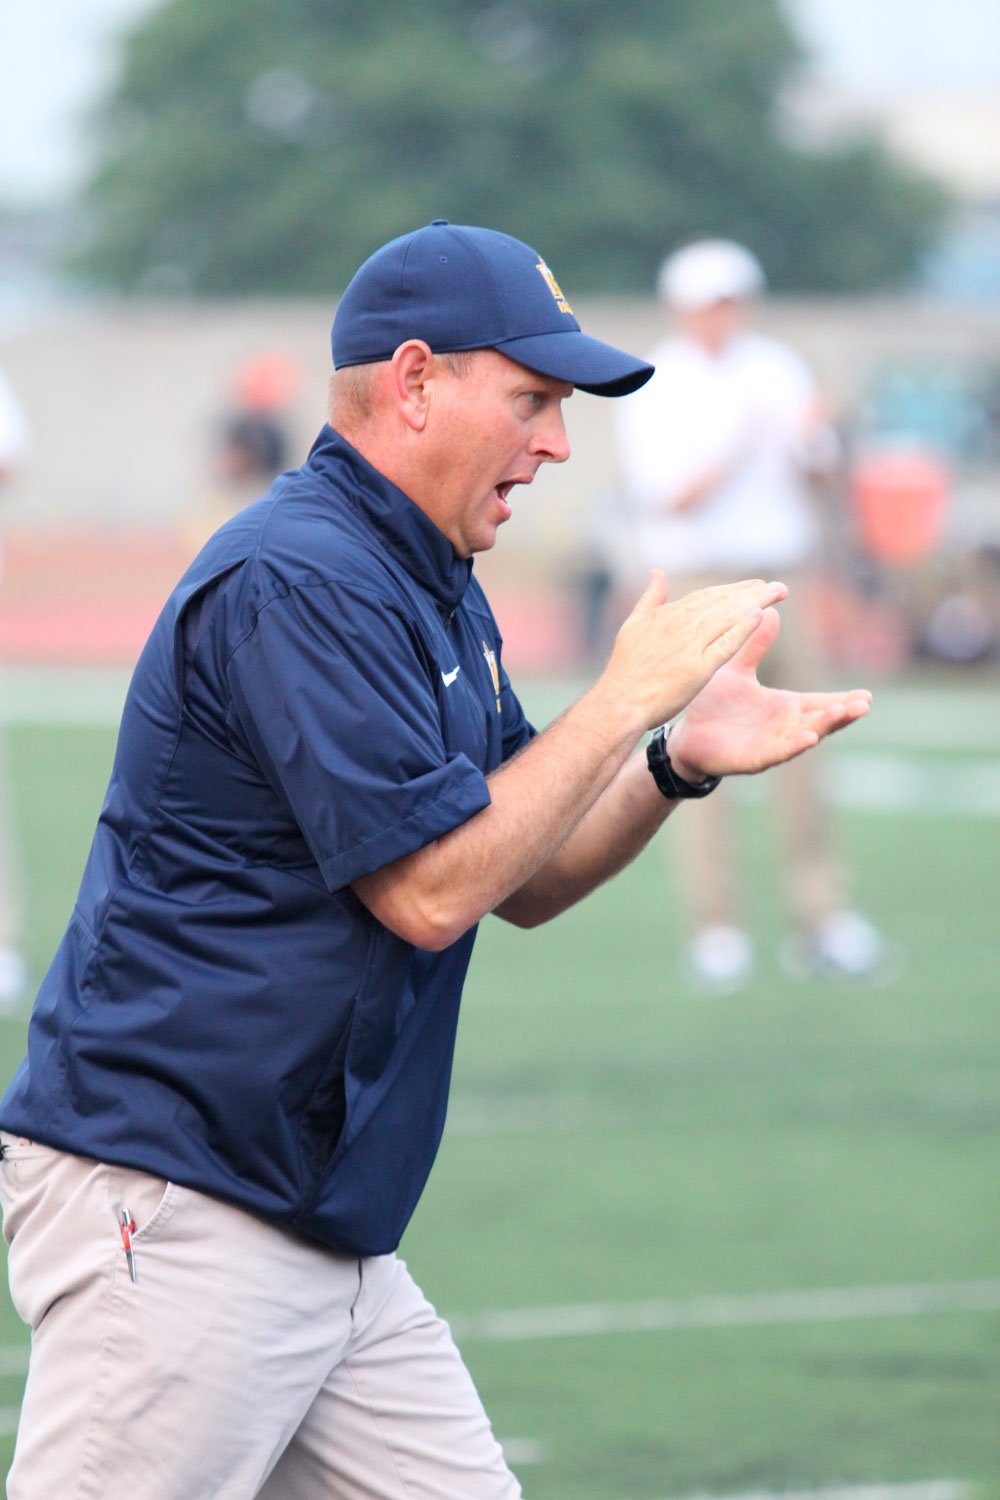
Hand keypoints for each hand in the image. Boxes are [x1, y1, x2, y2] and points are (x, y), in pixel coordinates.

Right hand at [600, 571, 788, 733]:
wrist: (619, 702)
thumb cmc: (625, 669)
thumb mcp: (633, 624)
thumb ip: (650, 598)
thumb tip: (657, 572)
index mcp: (668, 615)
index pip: (708, 596)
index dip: (733, 589)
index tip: (755, 586)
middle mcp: (681, 626)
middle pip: (723, 602)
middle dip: (751, 593)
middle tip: (777, 588)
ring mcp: (690, 646)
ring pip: (728, 617)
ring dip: (755, 603)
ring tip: (777, 595)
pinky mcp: (698, 668)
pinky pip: (725, 645)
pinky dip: (742, 629)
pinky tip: (760, 616)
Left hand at [667, 606, 871, 779]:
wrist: (684, 733)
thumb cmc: (713, 704)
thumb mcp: (737, 670)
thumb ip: (755, 645)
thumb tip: (772, 610)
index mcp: (784, 707)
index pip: (820, 703)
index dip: (843, 700)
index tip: (868, 696)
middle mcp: (782, 727)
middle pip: (820, 721)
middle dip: (842, 714)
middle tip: (865, 704)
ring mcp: (770, 744)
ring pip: (803, 736)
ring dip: (823, 727)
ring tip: (840, 714)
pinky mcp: (752, 759)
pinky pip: (776, 753)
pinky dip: (793, 745)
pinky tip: (809, 738)